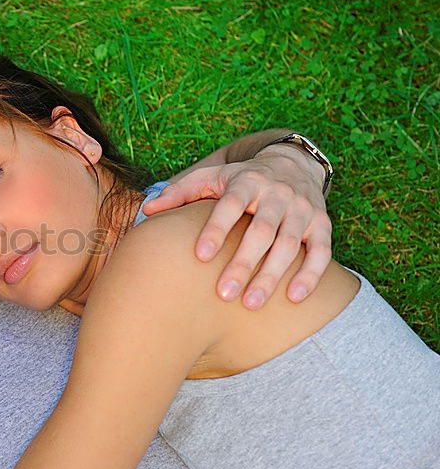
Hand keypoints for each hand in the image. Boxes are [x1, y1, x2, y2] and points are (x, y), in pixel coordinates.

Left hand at [141, 148, 330, 308]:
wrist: (292, 163)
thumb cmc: (240, 180)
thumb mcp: (211, 177)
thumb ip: (179, 193)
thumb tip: (146, 210)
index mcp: (246, 181)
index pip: (231, 205)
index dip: (216, 230)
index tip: (201, 257)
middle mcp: (277, 193)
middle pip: (261, 231)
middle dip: (243, 263)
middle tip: (223, 294)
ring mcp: (302, 209)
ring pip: (289, 245)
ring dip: (272, 275)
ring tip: (250, 304)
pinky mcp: (322, 224)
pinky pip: (322, 252)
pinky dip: (310, 275)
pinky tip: (293, 298)